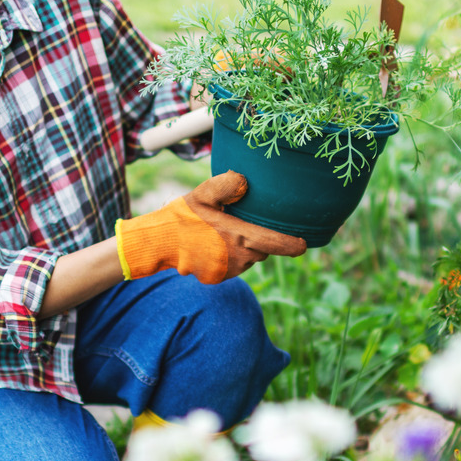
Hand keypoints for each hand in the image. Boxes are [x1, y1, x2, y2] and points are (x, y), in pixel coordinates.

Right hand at [116, 171, 306, 283]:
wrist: (157, 243)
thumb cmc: (183, 215)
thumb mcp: (203, 194)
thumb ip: (227, 186)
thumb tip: (245, 182)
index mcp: (240, 237)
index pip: (277, 244)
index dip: (294, 245)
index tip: (303, 244)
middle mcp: (239, 258)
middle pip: (262, 250)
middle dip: (257, 239)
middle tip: (238, 223)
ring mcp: (228, 270)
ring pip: (248, 259)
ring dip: (242, 248)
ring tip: (220, 233)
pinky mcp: (217, 278)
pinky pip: (232, 267)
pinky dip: (228, 257)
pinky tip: (210, 245)